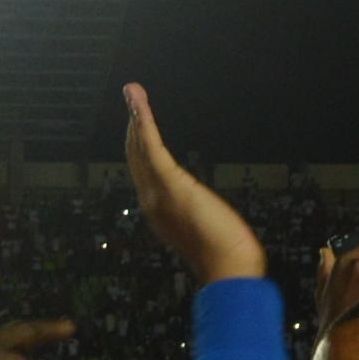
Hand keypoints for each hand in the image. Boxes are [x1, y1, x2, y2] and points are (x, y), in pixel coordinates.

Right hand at [121, 84, 266, 288]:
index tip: (138, 125)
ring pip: (140, 147)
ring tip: (132, 91)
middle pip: (136, 156)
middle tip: (131, 99)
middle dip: (133, 126)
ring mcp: (157, 192)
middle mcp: (151, 201)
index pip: (144, 172)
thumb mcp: (206, 232)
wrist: (227, 268)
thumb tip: (208, 220)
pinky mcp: (170, 183)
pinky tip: (139, 105)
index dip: (139, 146)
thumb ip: (200, 219)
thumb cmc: (225, 256)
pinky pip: (152, 146)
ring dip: (136, 116)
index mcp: (159, 211)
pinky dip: (144, 122)